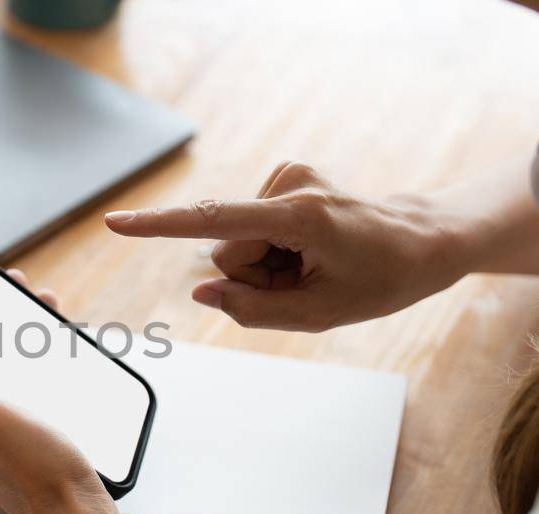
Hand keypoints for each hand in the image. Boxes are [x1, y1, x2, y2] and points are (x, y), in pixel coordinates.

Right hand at [104, 161, 468, 331]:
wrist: (423, 240)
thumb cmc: (383, 278)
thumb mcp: (320, 313)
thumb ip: (253, 309)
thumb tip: (203, 292)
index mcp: (300, 218)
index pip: (214, 224)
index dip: (159, 227)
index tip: (115, 223)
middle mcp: (290, 186)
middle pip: (228, 253)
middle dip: (254, 278)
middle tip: (306, 284)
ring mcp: (289, 176)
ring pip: (239, 244)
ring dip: (268, 266)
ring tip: (314, 267)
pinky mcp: (288, 177)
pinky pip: (253, 230)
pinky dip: (276, 250)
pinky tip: (311, 251)